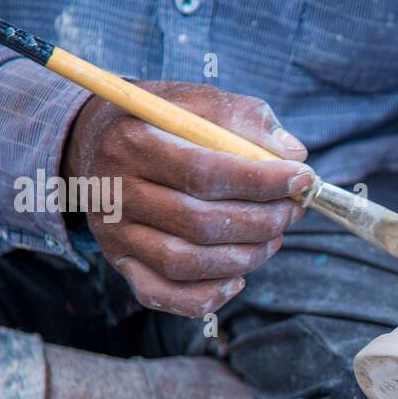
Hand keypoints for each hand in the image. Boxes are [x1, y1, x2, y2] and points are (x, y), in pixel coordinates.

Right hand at [62, 82, 310, 317]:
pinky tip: (239, 278)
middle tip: (292, 211)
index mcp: (134, 143)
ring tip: (273, 238)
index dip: (260, 181)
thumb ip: (246, 119)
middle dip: (261, 222)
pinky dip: (206, 296)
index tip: (302, 177)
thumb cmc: (160, 121)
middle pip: (198, 222)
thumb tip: (294, 153)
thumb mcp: (197, 102)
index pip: (204, 172)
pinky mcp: (120, 262)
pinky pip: (162, 294)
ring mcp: (115, 233)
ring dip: (243, 257)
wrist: (96, 140)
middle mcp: (116, 192)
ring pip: (185, 262)